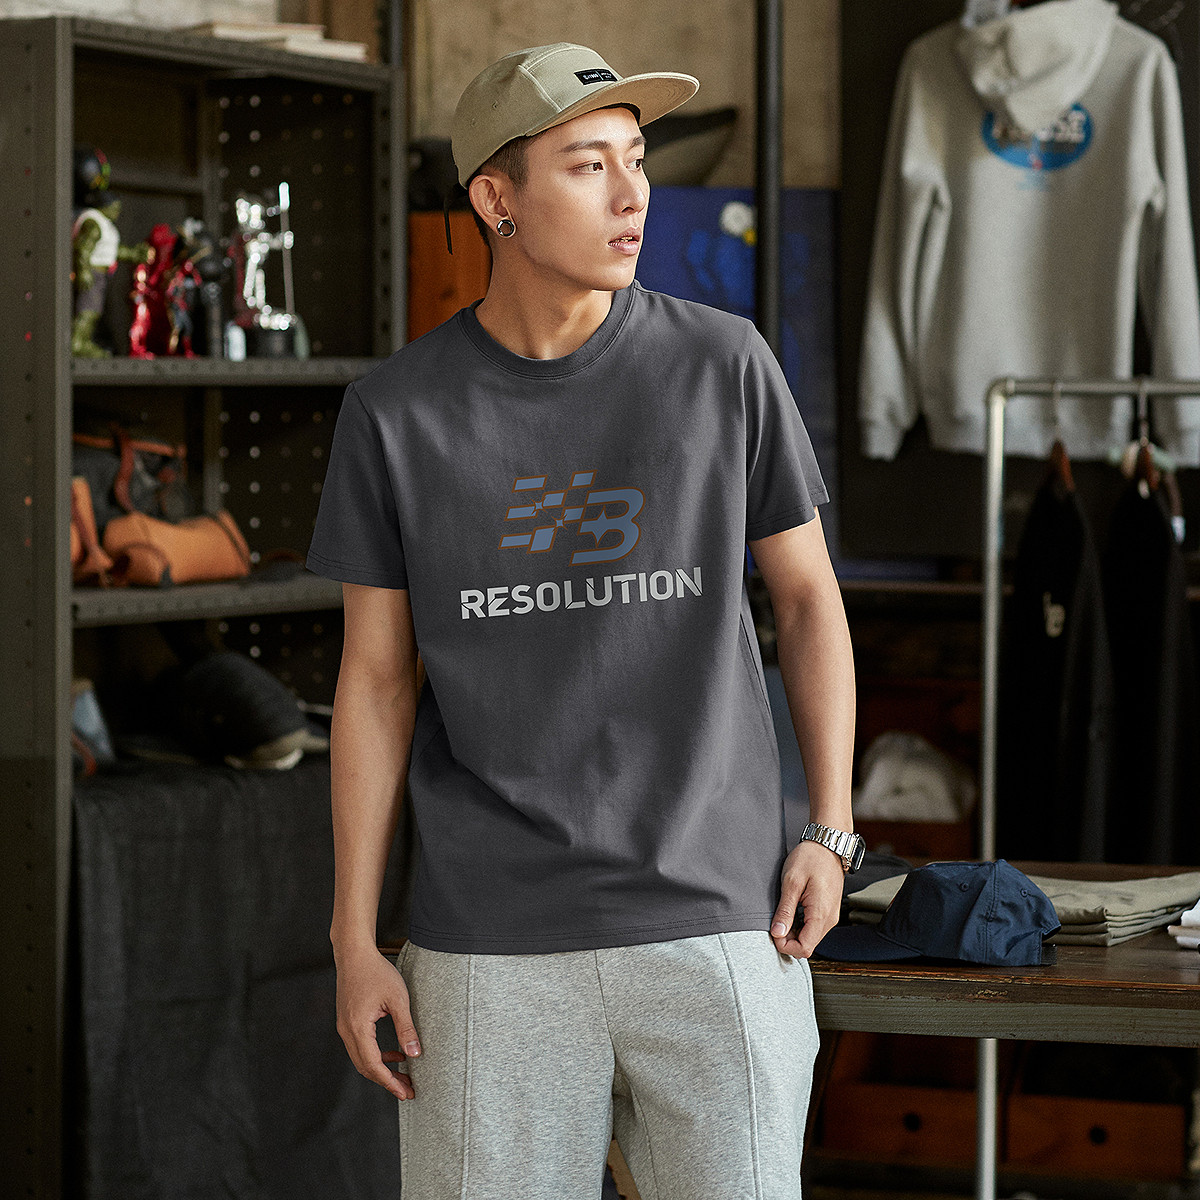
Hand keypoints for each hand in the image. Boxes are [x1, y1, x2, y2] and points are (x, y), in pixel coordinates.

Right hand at [334, 943, 421, 1100]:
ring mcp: (344, 1027)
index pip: (373, 1065)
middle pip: (365, 1067)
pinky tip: (394, 1053)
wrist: (354, 954)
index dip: (390, 1082)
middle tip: (407, 1089)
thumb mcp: (398, 999)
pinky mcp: (347, 1021)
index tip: (406, 1093)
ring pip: (361, 1058)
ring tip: (403, 1074)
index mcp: (358, 1028)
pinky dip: (376, 1055)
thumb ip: (406, 1027)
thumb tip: (415, 1054)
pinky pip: (360, 1047)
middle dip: (387, 1080)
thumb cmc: (376, 972)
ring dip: (381, 1069)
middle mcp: (347, 1031)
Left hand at [770, 839, 845, 958]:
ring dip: (794, 932)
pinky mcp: (829, 911)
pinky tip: (792, 911)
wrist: (828, 845)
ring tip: (783, 913)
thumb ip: (785, 910)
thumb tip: (777, 933)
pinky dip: (801, 925)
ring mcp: (831, 916)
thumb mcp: (791, 882)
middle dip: (788, 940)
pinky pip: (814, 928)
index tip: (774, 931)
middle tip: (776, 921)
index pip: (804, 948)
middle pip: (808, 946)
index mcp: (820, 914)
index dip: (786, 946)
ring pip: (811, 938)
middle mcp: (829, 919)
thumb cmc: (810, 858)